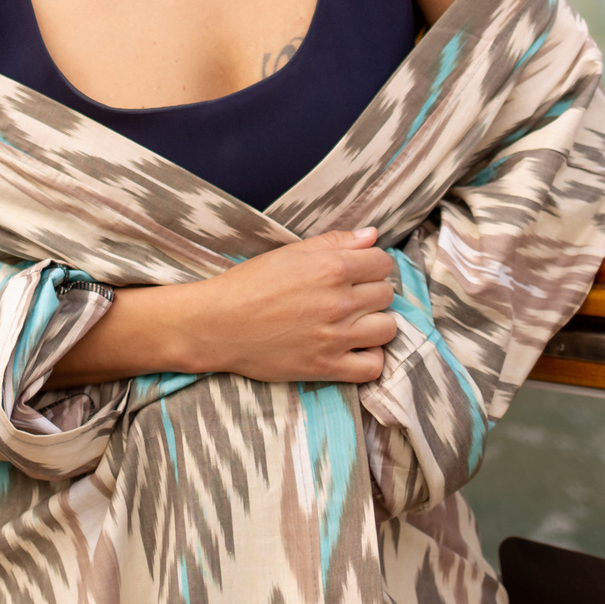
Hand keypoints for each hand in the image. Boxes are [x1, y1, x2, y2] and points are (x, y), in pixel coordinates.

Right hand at [46, 229, 399, 388]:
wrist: (216, 325)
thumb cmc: (249, 284)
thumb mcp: (290, 252)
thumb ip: (335, 242)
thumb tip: (372, 235)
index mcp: (332, 268)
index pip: (383, 262)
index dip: (372, 265)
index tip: (358, 272)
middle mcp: (340, 302)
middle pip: (387, 294)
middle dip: (372, 292)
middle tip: (350, 297)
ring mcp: (336, 338)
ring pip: (388, 328)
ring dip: (375, 323)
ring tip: (355, 322)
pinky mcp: (327, 368)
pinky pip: (374, 367)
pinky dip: (370, 358)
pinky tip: (355, 349)